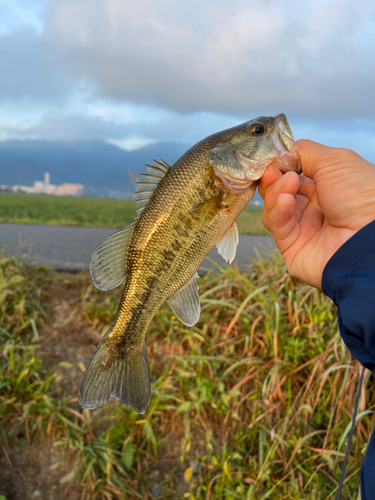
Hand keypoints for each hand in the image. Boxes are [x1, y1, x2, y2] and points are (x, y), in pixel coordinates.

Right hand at [259, 139, 374, 288]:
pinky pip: (278, 227)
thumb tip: (281, 152)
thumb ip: (304, 152)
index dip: (280, 167)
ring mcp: (304, 230)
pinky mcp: (293, 248)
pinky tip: (287, 201)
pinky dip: (278, 211)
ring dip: (276, 193)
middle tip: (273, 171)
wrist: (370, 236)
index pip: (293, 176)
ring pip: (275, 209)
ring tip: (288, 184)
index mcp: (328, 189)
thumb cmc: (362, 195)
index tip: (272, 159)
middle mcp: (315, 209)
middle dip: (275, 180)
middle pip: (280, 192)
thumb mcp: (335, 161)